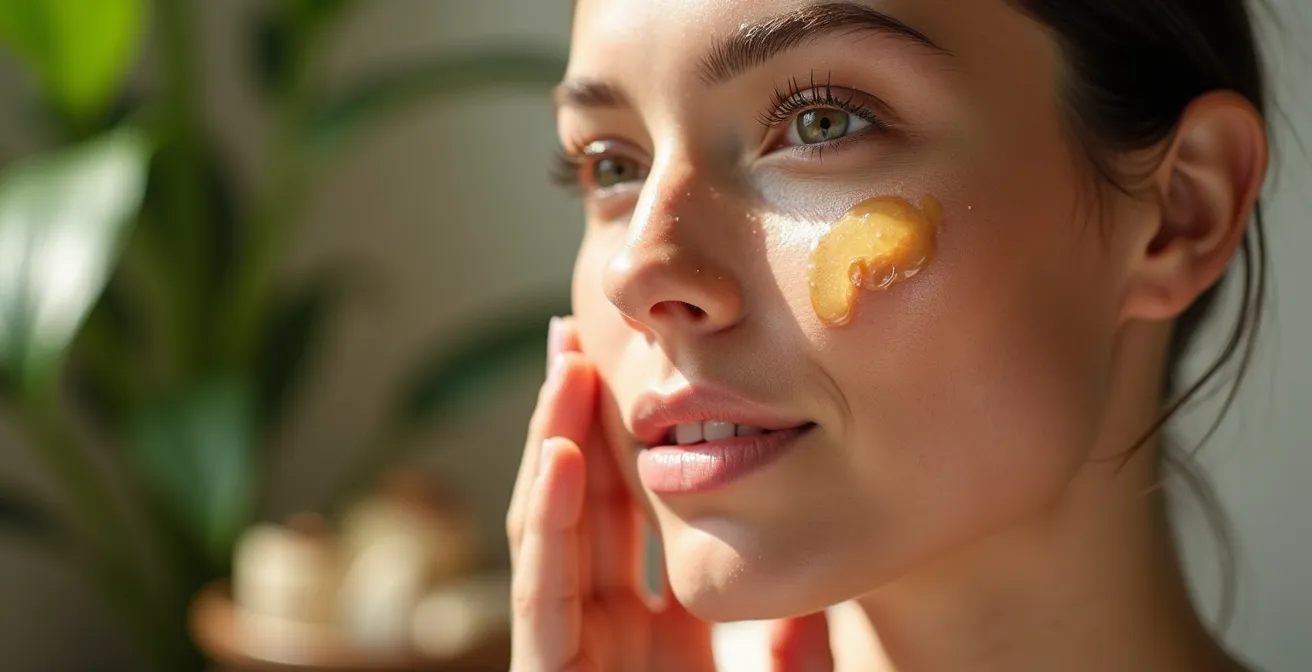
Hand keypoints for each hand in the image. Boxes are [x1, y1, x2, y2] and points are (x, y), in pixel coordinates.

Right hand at [506, 317, 834, 671]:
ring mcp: (568, 650)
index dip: (620, 442)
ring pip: (548, 529)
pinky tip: (560, 452)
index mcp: (653, 632)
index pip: (626, 518)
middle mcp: (602, 630)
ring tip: (566, 365)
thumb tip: (818, 612)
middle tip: (575, 335)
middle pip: (579, 502)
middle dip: (572, 418)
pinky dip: (548, 520)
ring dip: (552, 442)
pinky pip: (542, 591)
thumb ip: (797, 657)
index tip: (630, 368)